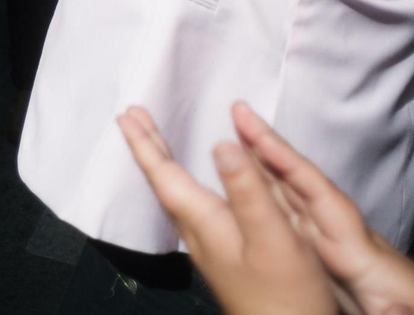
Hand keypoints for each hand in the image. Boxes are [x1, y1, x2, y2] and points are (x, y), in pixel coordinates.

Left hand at [118, 105, 338, 314]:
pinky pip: (192, 208)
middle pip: (165, 184)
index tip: (127, 116)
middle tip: (133, 117)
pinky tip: (195, 187)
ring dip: (164, 164)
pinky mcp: (225, 258)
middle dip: (149, 148)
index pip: (166, 176)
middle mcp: (201, 235)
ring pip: (176, 196)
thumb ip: (248, 190)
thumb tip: (221, 144)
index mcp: (207, 223)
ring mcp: (211, 248)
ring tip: (156, 141)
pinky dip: (184, 183)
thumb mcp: (273, 236)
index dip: (145, 145)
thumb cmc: (286, 297)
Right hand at [231, 102, 413, 314]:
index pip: (325, 202)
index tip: (264, 142)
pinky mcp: (326, 254)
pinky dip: (266, 192)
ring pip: (293, 196)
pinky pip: (290, 216)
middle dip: (272, 150)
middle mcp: (344, 236)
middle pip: (304, 186)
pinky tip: (244, 181)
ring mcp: (334, 242)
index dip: (294, 171)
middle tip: (240, 112)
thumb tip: (399, 313)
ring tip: (233, 133)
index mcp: (362, 254)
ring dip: (263, 164)